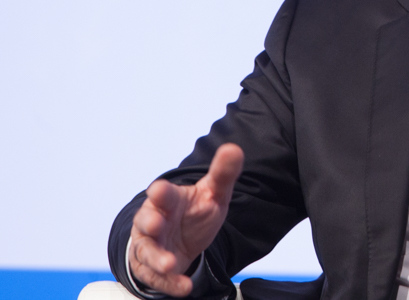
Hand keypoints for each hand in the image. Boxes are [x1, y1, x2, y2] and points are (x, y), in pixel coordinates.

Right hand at [128, 144, 244, 296]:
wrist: (183, 239)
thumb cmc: (194, 211)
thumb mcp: (212, 193)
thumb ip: (223, 173)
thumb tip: (234, 149)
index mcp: (167, 200)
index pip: (162, 194)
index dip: (161, 192)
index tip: (160, 190)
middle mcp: (153, 221)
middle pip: (146, 222)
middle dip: (150, 223)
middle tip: (157, 225)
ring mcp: (150, 246)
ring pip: (148, 252)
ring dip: (158, 258)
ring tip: (170, 264)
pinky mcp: (152, 269)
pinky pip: (158, 278)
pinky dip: (170, 283)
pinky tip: (184, 287)